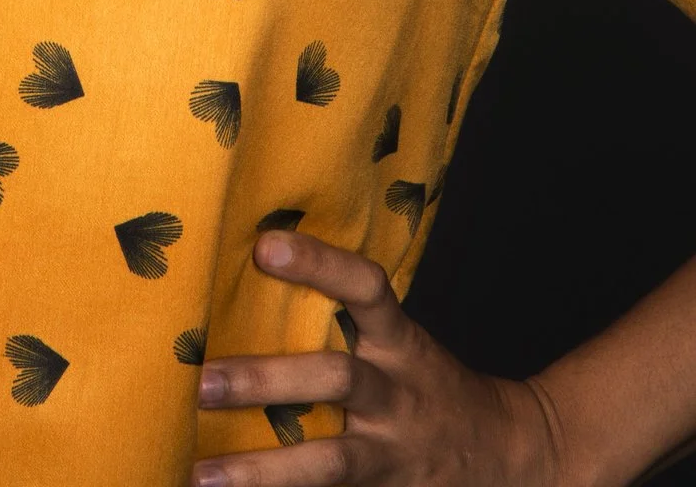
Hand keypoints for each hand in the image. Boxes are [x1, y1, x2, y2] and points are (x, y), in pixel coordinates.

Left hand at [191, 229, 563, 484]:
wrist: (507, 454)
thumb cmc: (425, 382)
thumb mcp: (399, 341)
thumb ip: (342, 316)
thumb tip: (254, 262)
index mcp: (399, 342)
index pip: (366, 287)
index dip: (319, 263)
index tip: (264, 245)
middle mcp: (397, 393)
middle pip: (336, 379)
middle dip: (268, 380)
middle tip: (202, 380)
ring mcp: (392, 451)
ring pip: (330, 461)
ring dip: (263, 469)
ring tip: (202, 473)